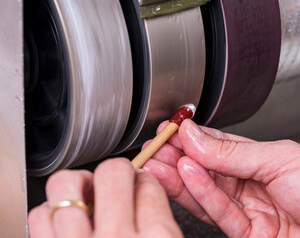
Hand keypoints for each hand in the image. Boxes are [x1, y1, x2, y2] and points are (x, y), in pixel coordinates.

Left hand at [28, 159, 182, 237]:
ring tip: (86, 194)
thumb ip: (163, 223)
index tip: (140, 182)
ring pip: (67, 183)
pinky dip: (51, 211)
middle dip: (117, 170)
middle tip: (116, 180)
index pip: (148, 185)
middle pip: (113, 171)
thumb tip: (147, 193)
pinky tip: (66, 220)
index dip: (145, 179)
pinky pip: (40, 215)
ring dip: (78, 183)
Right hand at [143, 119, 299, 237]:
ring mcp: (249, 210)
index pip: (217, 146)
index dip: (192, 138)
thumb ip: (232, 152)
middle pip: (206, 170)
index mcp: (260, 160)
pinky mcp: (249, 235)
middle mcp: (251, 184)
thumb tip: (196, 136)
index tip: (171, 130)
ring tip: (159, 160)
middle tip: (155, 147)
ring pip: (206, 192)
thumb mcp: (280, 158)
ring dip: (181, 176)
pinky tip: (186, 175)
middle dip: (178, 157)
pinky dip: (201, 193)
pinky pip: (219, 212)